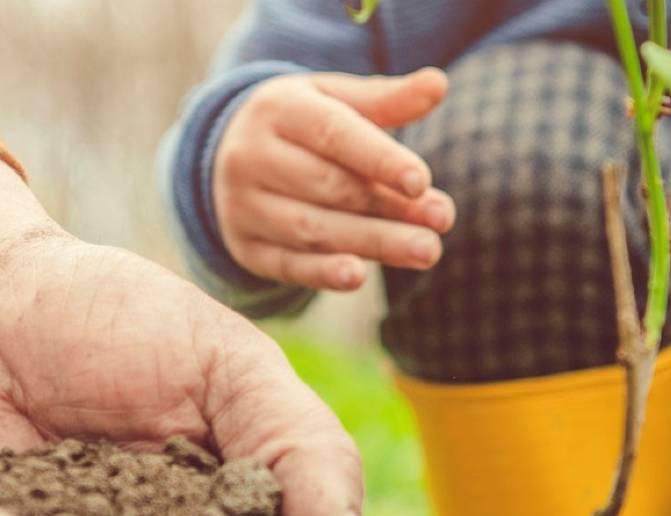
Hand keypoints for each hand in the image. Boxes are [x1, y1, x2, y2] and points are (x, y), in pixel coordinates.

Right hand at [214, 69, 455, 289]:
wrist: (228, 154)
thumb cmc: (302, 124)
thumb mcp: (335, 100)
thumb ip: (387, 99)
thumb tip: (439, 84)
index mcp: (279, 109)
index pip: (333, 135)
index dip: (380, 159)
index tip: (422, 182)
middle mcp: (252, 156)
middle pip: (328, 187)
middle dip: (389, 207)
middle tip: (442, 221)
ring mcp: (243, 205)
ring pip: (311, 229)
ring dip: (373, 242)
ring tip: (426, 251)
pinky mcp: (246, 247)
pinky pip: (286, 264)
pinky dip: (322, 273)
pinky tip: (358, 277)